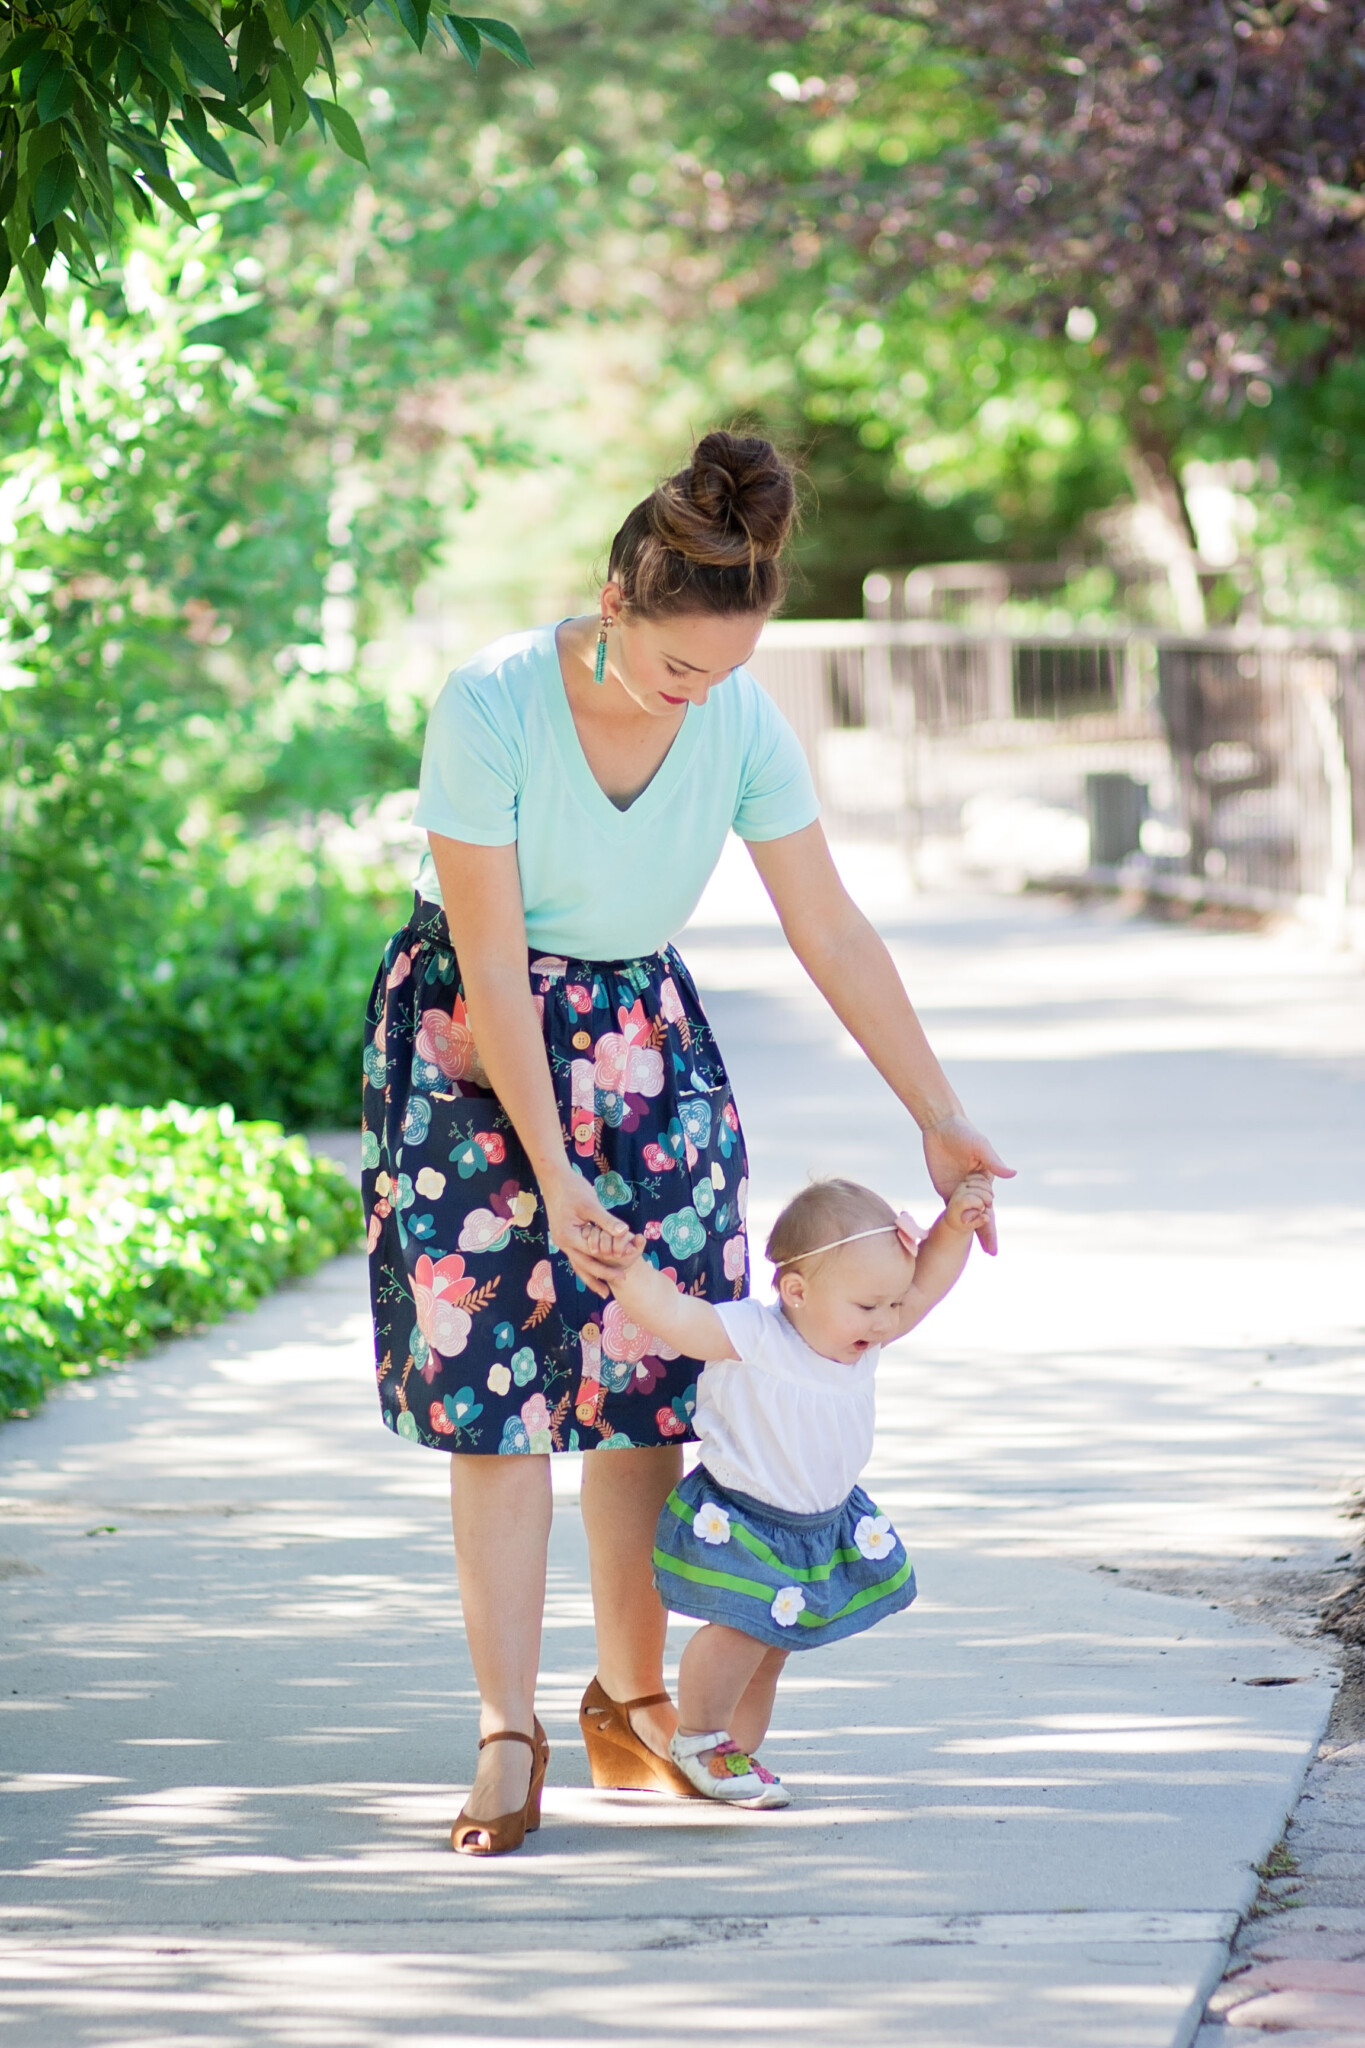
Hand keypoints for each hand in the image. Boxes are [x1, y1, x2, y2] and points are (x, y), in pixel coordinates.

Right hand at [540, 1172, 633, 1298]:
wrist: (553, 1178)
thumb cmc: (573, 1188)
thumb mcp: (591, 1204)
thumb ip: (606, 1220)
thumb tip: (624, 1233)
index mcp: (569, 1237)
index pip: (593, 1254)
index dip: (611, 1261)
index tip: (627, 1267)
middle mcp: (563, 1243)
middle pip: (585, 1265)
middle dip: (603, 1275)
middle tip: (622, 1281)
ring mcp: (562, 1241)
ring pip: (578, 1264)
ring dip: (591, 1277)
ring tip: (604, 1291)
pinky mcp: (564, 1236)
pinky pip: (575, 1256)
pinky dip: (585, 1265)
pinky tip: (592, 1272)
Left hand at [922, 1114, 1014, 1255]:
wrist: (941, 1126)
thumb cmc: (963, 1133)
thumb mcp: (980, 1146)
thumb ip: (993, 1161)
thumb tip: (1012, 1174)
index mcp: (986, 1182)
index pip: (990, 1209)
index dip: (991, 1228)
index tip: (992, 1247)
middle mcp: (975, 1190)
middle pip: (981, 1217)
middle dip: (986, 1235)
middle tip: (992, 1254)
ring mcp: (960, 1191)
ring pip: (966, 1216)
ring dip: (971, 1232)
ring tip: (975, 1251)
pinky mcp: (946, 1189)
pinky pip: (950, 1209)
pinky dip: (953, 1222)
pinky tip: (955, 1237)